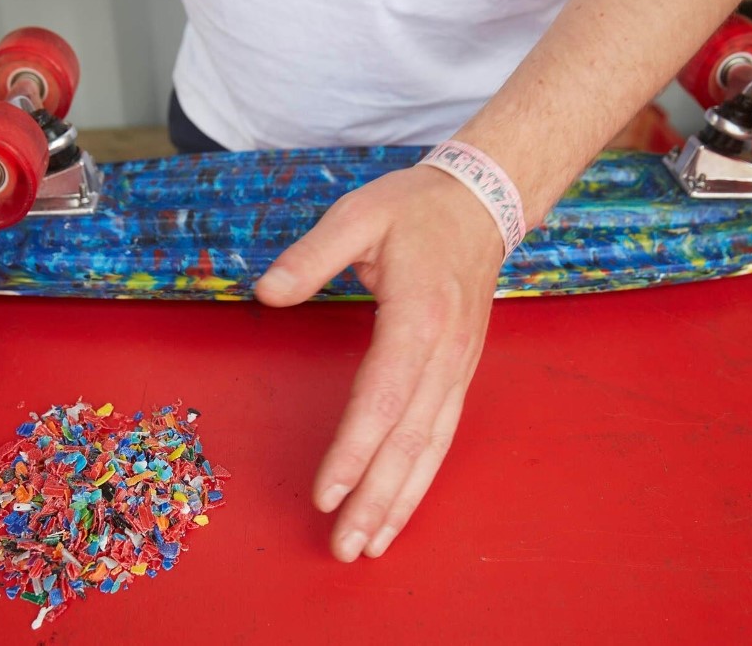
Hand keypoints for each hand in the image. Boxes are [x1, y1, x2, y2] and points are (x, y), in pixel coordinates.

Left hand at [255, 165, 504, 561]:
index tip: (327, 493)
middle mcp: (445, 355)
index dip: (355, 450)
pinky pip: (441, 437)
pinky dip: (421, 480)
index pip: (383, 397)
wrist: (483, 204)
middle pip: (409, 439)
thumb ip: (312, 255)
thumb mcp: (357, 215)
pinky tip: (401, 509)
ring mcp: (458, 369)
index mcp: (418, 318)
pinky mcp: (460, 375)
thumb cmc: (415, 210)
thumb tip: (267, 292)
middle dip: (376, 498)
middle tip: (344, 547)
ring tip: (370, 547)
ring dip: (401, 502)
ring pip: (430, 448)